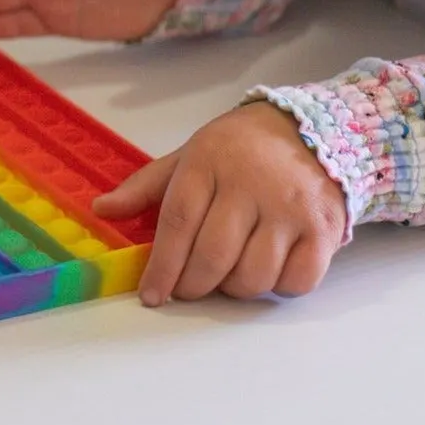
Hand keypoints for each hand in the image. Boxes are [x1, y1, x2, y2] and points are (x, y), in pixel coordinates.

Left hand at [96, 102, 348, 303]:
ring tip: (227, 273)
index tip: (151, 294)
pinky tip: (267, 269)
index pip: (178, 221)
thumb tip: (101, 210)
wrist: (307, 130)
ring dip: (234, 288)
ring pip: (254, 276)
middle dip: (193, 284)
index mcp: (208, 162)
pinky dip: (277, 287)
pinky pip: (296, 281)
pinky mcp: (324, 230)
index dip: (161, 265)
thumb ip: (145, 186)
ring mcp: (290, 209)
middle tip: (186, 289)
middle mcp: (250, 185)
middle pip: (213, 255)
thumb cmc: (237, 149)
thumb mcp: (188, 156)